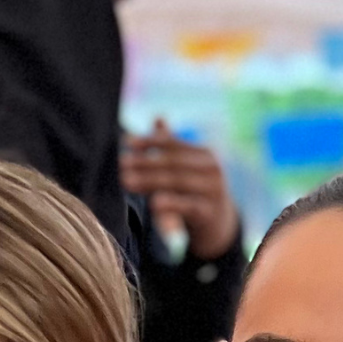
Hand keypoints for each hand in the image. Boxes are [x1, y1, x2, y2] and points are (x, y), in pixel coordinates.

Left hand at [121, 120, 238, 261]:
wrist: (219, 225)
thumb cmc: (197, 192)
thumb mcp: (187, 169)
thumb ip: (173, 147)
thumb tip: (158, 117)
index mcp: (205, 154)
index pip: (174, 143)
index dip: (150, 141)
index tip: (127, 142)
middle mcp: (212, 169)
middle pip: (174, 163)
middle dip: (146, 161)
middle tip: (123, 162)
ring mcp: (213, 191)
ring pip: (178, 182)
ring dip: (150, 181)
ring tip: (127, 181)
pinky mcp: (210, 213)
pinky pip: (188, 207)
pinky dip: (172, 204)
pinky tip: (154, 203)